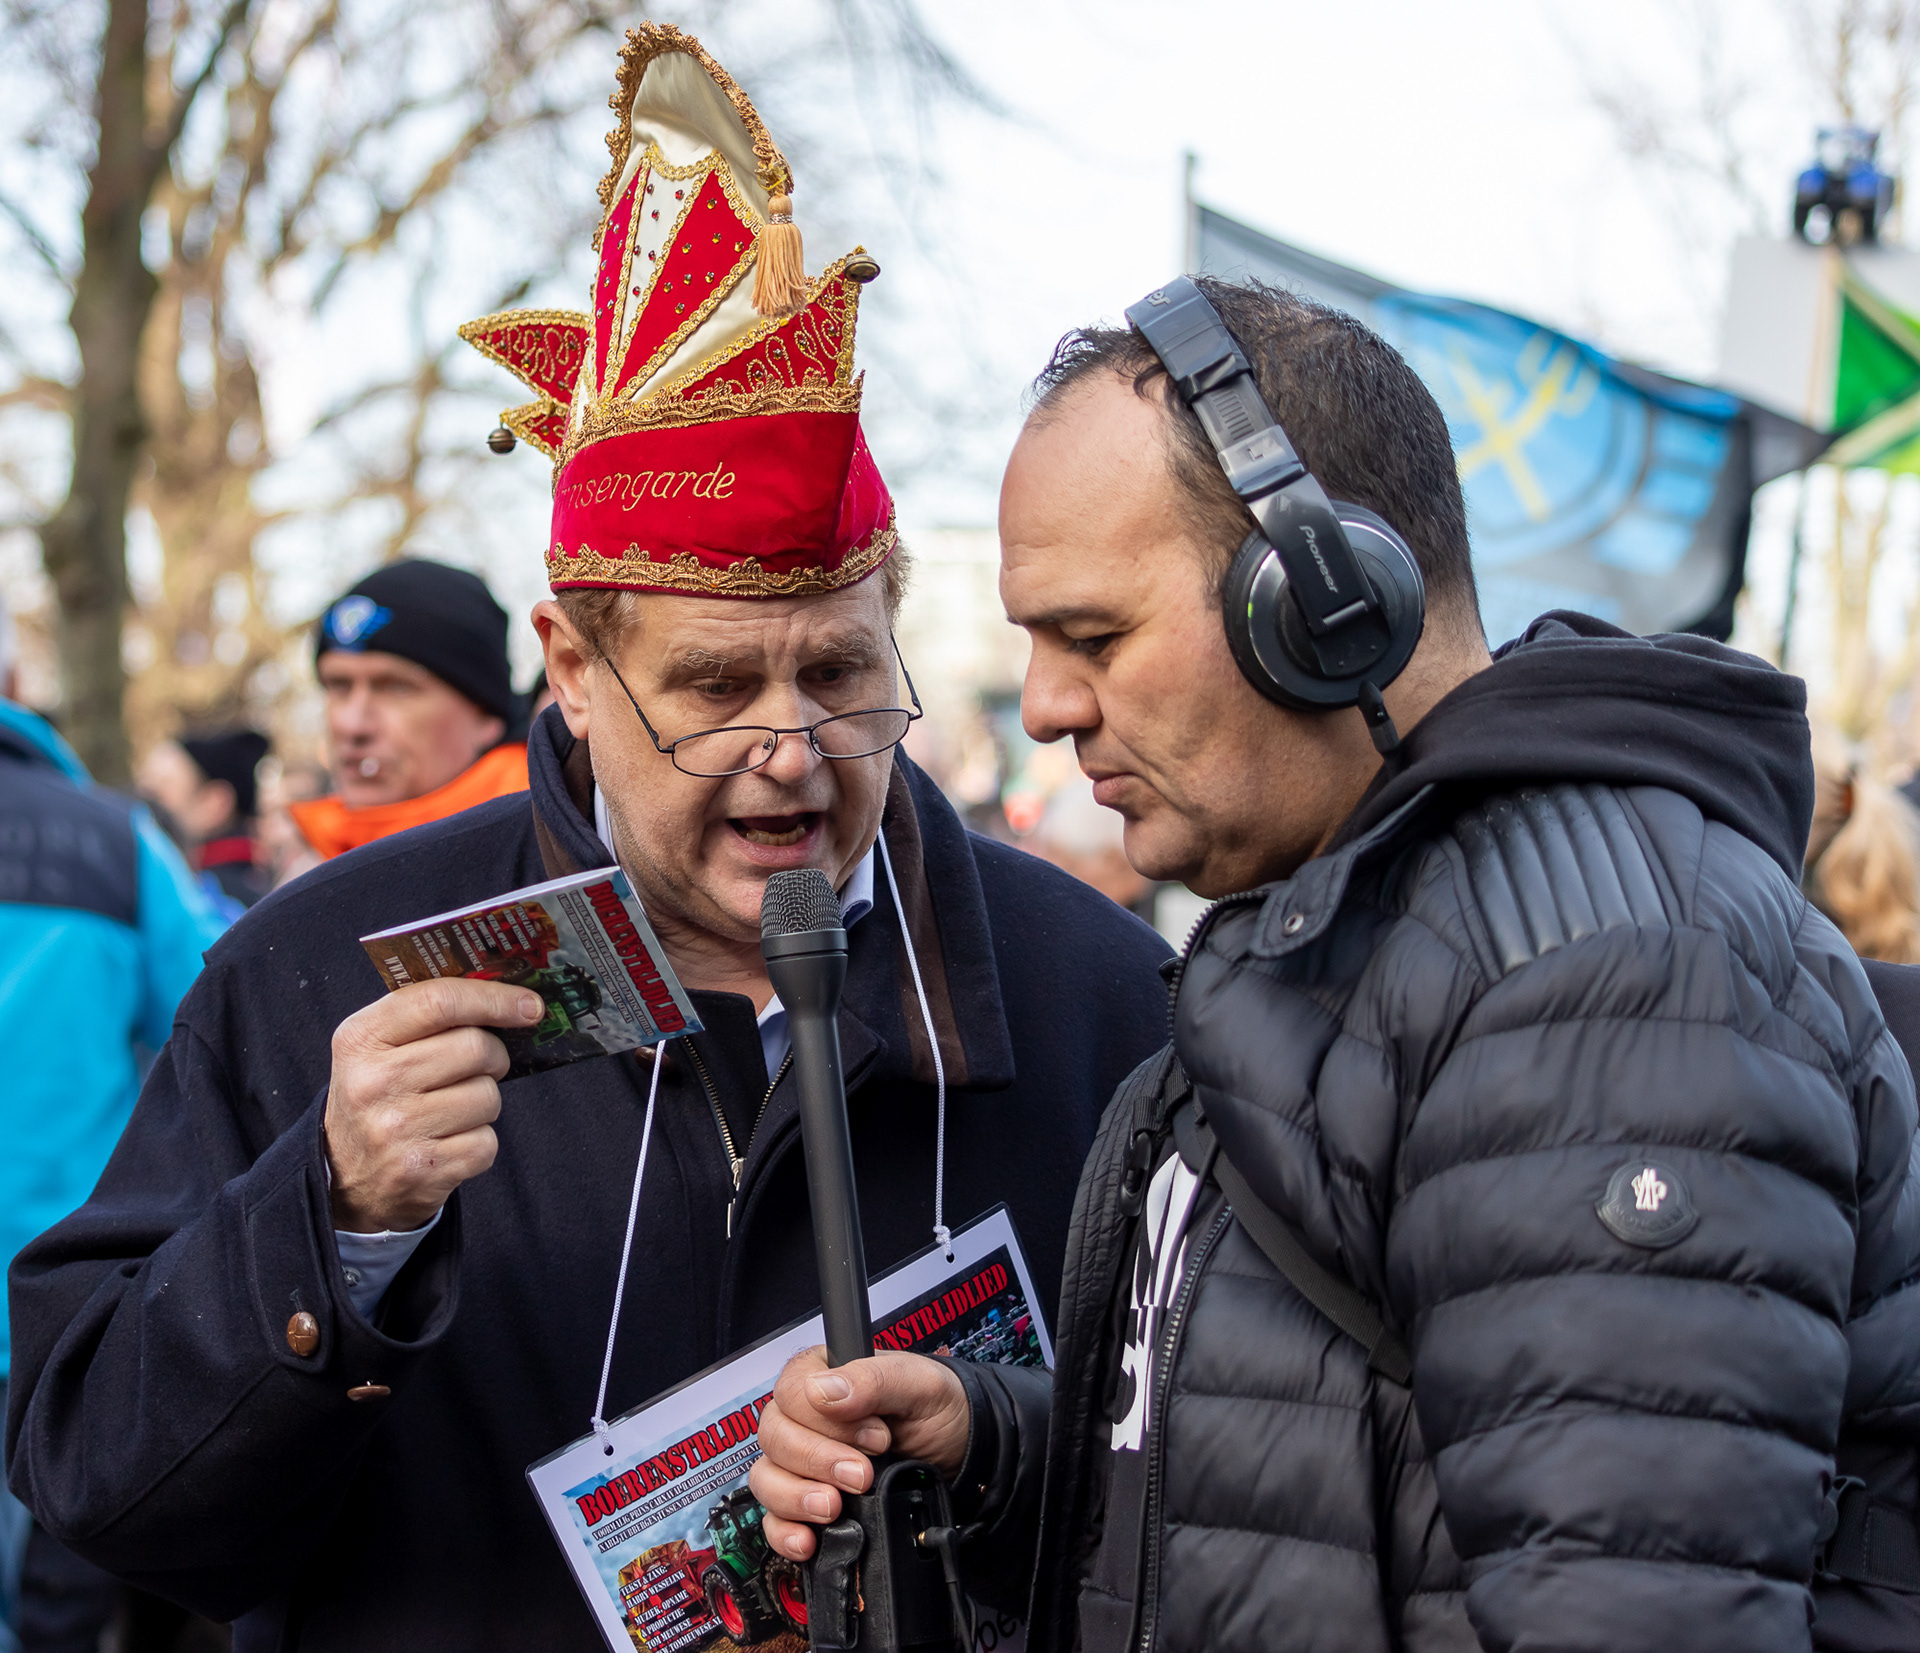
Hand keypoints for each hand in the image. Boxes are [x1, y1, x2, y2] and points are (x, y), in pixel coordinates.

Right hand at [324, 978, 542, 1231]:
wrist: (344, 1179)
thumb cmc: (378, 1099)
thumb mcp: (378, 1047)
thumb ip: (430, 1016)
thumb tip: (513, 1000)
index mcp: (361, 1039)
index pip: (440, 1002)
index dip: (494, 999)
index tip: (530, 1006)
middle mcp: (373, 1082)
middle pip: (475, 1048)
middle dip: (493, 1057)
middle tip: (482, 1067)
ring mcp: (395, 1130)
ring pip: (487, 1096)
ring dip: (484, 1102)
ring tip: (453, 1111)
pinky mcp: (421, 1170)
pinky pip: (486, 1142)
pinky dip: (479, 1142)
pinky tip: (448, 1143)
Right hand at [749, 1347, 970, 1559]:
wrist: (962, 1452)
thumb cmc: (938, 1407)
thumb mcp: (919, 1384)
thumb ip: (873, 1379)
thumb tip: (822, 1391)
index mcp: (824, 1374)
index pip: (791, 1392)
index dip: (826, 1420)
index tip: (875, 1436)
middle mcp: (804, 1416)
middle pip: (774, 1437)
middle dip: (817, 1461)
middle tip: (861, 1476)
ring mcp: (802, 1462)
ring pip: (766, 1477)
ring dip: (795, 1496)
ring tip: (833, 1507)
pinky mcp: (806, 1501)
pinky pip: (773, 1518)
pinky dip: (784, 1531)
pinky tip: (808, 1540)